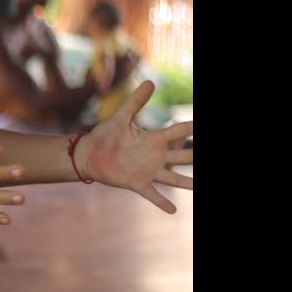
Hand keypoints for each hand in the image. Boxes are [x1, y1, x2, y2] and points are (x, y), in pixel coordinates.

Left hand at [75, 80, 192, 212]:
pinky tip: (174, 210)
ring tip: (199, 187)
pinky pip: (152, 194)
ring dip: (188, 183)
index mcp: (153, 139)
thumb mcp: (121, 117)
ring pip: (174, 178)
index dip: (189, 128)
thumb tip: (151, 81)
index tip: (198, 125)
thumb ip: (135, 102)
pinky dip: (162, 202)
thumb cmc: (105, 135)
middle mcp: (155, 156)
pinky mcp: (136, 183)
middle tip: (203, 155)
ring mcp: (148, 171)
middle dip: (195, 155)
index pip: (177, 132)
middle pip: (183, 156)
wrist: (89, 154)